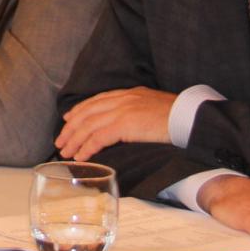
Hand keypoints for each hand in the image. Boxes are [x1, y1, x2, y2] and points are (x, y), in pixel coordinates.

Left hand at [56, 87, 174, 159]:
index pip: (96, 100)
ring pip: (89, 126)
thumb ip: (135, 110)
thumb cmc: (177, 116)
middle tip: (60, 141)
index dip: (79, 110)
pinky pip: (98, 138)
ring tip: (66, 152)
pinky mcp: (124, 125)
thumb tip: (126, 124)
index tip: (68, 119)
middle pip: (87, 113)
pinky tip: (81, 156)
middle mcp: (121, 99)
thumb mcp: (152, 106)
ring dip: (75, 141)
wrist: (189, 117)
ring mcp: (122, 111)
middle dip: (71, 128)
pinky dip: (87, 148)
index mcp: (128, 93)